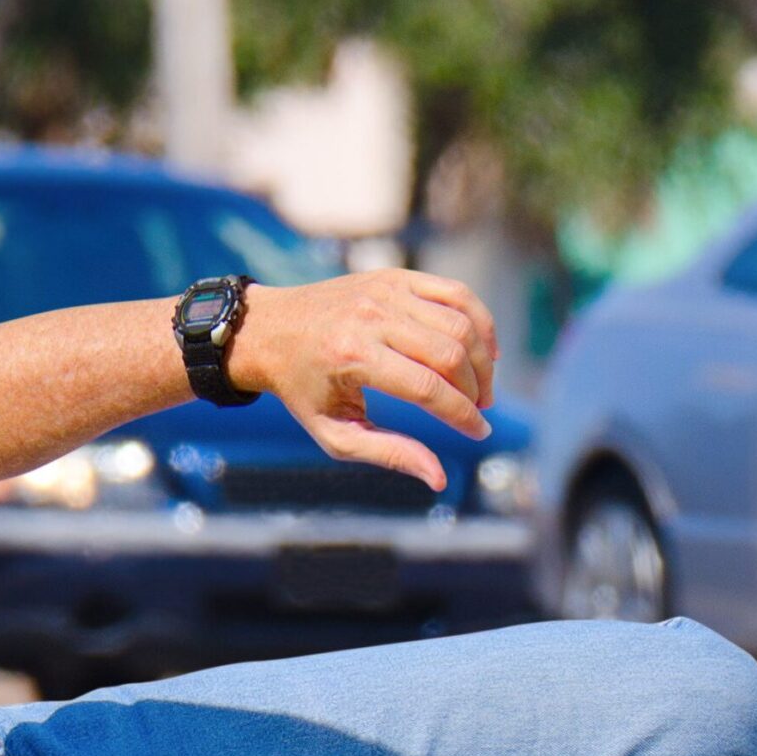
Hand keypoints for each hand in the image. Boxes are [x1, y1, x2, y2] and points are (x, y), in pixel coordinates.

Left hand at [228, 269, 499, 489]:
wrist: (270, 330)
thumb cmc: (303, 390)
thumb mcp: (335, 433)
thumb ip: (388, 454)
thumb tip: (439, 480)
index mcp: (353, 357)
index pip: (428, 388)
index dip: (462, 415)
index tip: (478, 432)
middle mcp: (371, 317)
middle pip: (450, 354)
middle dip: (476, 390)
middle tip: (479, 411)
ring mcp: (386, 290)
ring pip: (460, 323)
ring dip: (483, 360)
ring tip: (481, 389)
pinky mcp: (395, 276)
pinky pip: (455, 293)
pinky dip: (480, 321)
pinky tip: (486, 350)